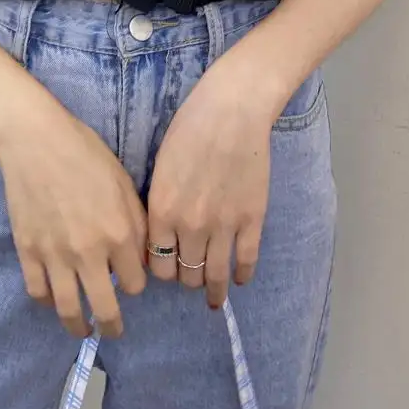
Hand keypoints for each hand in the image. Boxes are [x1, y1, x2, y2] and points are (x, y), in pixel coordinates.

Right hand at [0, 94, 147, 339]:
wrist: (35, 142)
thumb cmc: (85, 154)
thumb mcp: (123, 184)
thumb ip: (136, 224)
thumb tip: (141, 258)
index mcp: (118, 234)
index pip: (136, 283)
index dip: (135, 283)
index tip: (129, 279)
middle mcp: (89, 253)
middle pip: (105, 308)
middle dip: (112, 325)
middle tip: (113, 331)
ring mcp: (55, 256)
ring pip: (68, 309)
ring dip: (78, 326)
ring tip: (82, 329)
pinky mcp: (27, 252)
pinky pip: (38, 292)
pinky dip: (46, 301)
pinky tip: (53, 299)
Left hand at [147, 60, 274, 307]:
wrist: (232, 111)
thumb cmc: (189, 129)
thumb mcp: (160, 167)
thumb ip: (159, 204)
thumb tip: (159, 236)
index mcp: (162, 211)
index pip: (156, 264)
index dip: (159, 271)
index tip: (165, 269)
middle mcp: (190, 226)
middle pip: (184, 275)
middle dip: (184, 279)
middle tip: (188, 277)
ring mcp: (224, 226)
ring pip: (214, 275)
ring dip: (212, 289)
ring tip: (213, 297)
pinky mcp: (252, 220)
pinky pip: (246, 260)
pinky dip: (242, 275)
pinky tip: (240, 280)